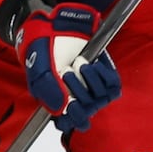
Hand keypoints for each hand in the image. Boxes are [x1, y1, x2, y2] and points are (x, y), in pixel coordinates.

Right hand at [15, 3, 121, 132]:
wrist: (59, 27)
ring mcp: (93, 89)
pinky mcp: (106, 77)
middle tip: (66, 72)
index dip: (72, 119)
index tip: (70, 104)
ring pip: (100, 99)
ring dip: (89, 80)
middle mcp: (77, 99)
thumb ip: (49, 93)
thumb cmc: (45, 51)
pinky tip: (93, 65)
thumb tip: (63, 110)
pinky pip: (112, 86)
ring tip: (78, 64)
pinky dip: (103, 75)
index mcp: (59, 103)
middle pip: (86, 111)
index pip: (70, 124)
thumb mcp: (40, 73)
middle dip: (76, 90)